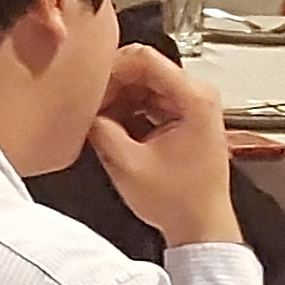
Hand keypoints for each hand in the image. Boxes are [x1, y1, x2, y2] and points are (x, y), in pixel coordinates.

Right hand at [90, 45, 240, 247]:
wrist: (202, 227)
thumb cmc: (180, 202)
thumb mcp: (127, 165)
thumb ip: (100, 130)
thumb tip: (82, 111)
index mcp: (194, 98)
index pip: (144, 57)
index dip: (110, 68)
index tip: (89, 86)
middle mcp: (197, 94)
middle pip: (142, 68)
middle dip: (111, 86)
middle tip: (89, 108)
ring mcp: (191, 104)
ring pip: (142, 82)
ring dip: (117, 98)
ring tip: (99, 121)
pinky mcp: (183, 115)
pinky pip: (148, 98)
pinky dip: (127, 109)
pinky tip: (114, 128)